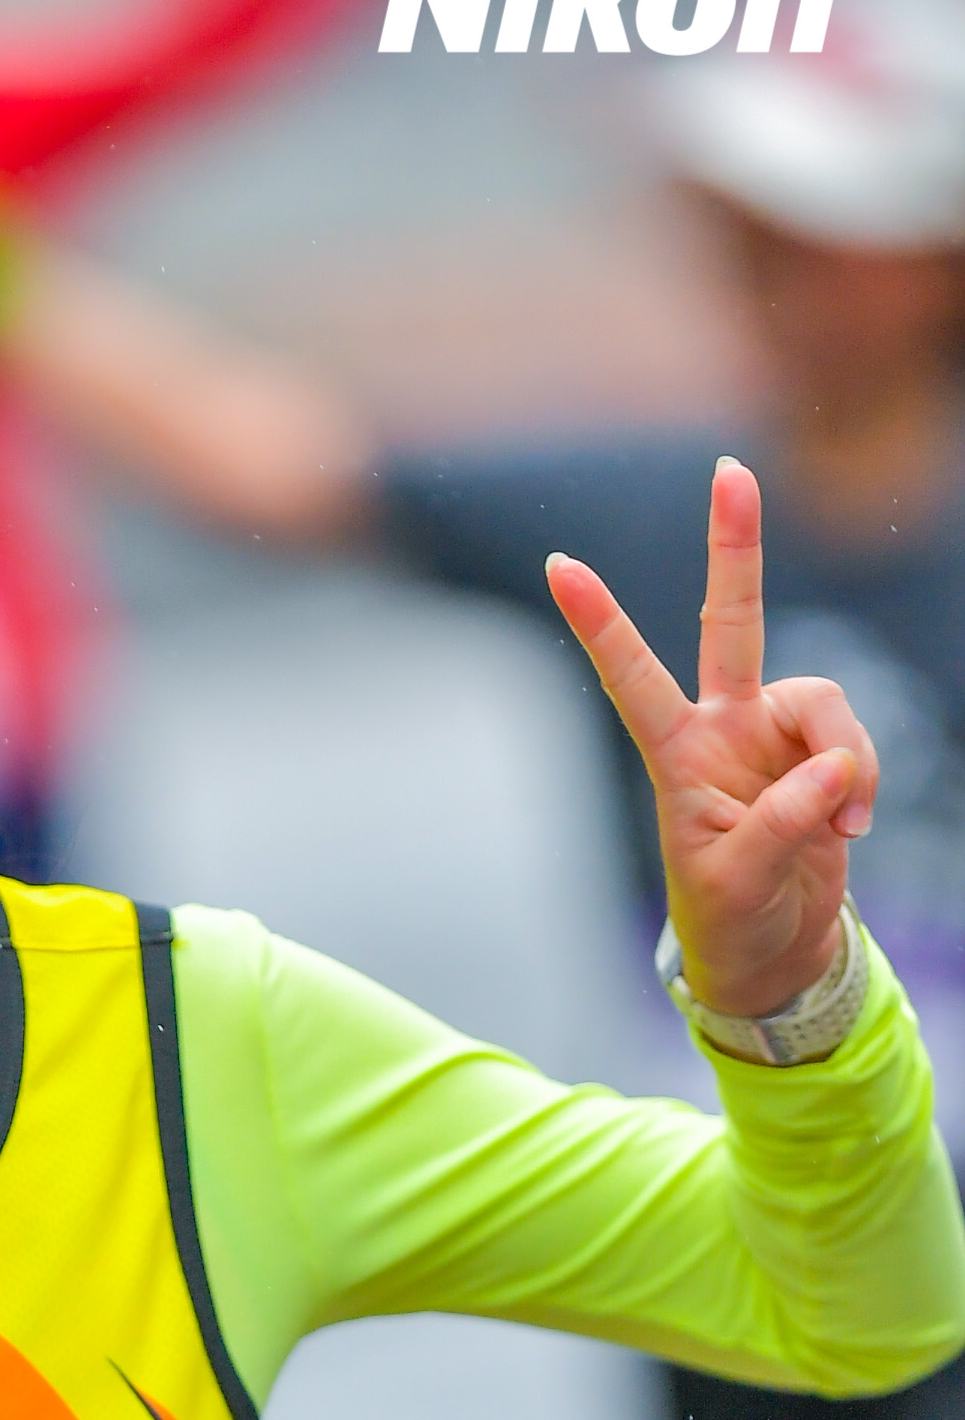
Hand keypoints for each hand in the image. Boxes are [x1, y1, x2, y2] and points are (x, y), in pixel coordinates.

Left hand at [548, 458, 874, 1023]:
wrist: (774, 949)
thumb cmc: (732, 919)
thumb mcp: (741, 883)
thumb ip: (785, 824)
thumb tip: (834, 769)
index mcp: (677, 756)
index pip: (632, 678)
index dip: (601, 622)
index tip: (557, 563)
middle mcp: (724, 728)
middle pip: (731, 622)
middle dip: (734, 547)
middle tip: (730, 470)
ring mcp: (775, 734)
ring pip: (824, 701)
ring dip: (846, 759)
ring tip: (844, 824)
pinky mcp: (822, 754)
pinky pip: (855, 745)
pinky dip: (862, 784)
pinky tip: (850, 829)